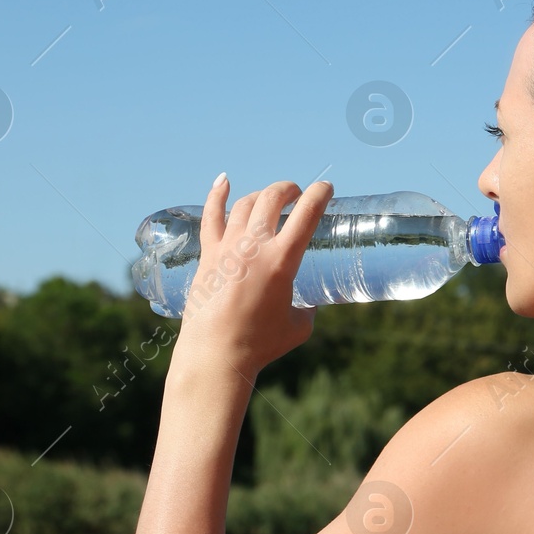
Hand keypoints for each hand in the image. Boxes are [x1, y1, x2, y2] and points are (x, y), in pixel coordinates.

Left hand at [172, 174, 333, 378]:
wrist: (217, 353)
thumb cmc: (261, 344)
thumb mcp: (299, 326)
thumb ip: (307, 308)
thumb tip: (307, 303)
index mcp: (281, 261)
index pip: (306, 214)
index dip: (319, 195)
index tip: (326, 187)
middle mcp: (254, 246)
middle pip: (273, 199)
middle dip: (289, 189)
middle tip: (296, 193)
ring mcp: (228, 247)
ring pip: (246, 204)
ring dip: (262, 195)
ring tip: (270, 199)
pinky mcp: (208, 254)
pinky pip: (211, 216)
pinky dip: (217, 195)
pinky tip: (224, 181)